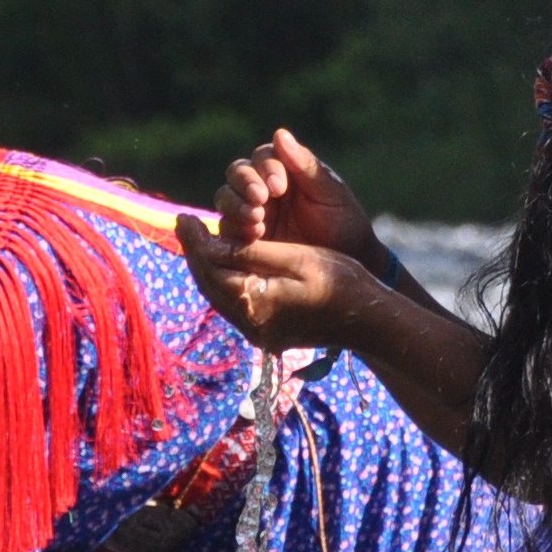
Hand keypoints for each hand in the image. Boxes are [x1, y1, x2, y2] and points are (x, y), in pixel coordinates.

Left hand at [177, 214, 387, 354]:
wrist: (368, 321)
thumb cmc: (340, 281)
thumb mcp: (298, 257)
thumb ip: (252, 252)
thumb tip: (212, 243)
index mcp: (258, 302)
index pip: (212, 268)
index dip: (195, 241)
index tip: (183, 217)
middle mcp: (251, 323)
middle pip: (209, 285)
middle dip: (195, 254)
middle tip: (184, 225)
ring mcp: (257, 332)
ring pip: (217, 297)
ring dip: (207, 268)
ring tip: (199, 241)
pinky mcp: (265, 334)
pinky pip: (231, 305)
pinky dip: (222, 281)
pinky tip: (223, 265)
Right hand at [216, 129, 378, 262]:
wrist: (346, 262)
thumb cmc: (342, 222)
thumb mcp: (329, 192)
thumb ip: (305, 165)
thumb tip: (279, 133)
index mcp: (283, 170)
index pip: (262, 157)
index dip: (266, 168)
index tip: (279, 187)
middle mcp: (262, 187)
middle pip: (237, 174)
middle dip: (245, 184)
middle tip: (261, 199)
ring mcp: (250, 212)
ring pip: (226, 198)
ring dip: (236, 205)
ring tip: (257, 220)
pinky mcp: (243, 238)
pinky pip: (227, 228)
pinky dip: (234, 229)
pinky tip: (253, 237)